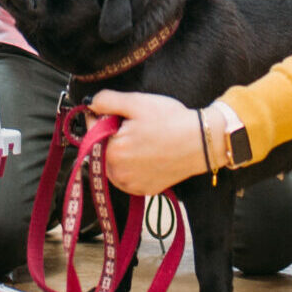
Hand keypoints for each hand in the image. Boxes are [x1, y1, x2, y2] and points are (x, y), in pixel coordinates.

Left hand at [85, 90, 211, 196]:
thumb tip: (90, 104)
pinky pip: (128, 176)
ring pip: (115, 163)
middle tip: (137, 125)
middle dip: (114, 135)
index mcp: (112, 151)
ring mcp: (131, 184)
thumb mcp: (137, 102)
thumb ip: (106, 101)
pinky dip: (133, 165)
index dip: (104, 116)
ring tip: (145, 140)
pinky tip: (149, 154)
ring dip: (122, 151)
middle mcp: (118, 173)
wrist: (201, 142)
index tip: (120, 112)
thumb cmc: (171, 121)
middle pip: (103, 147)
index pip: (91, 130)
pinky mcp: (144, 190)